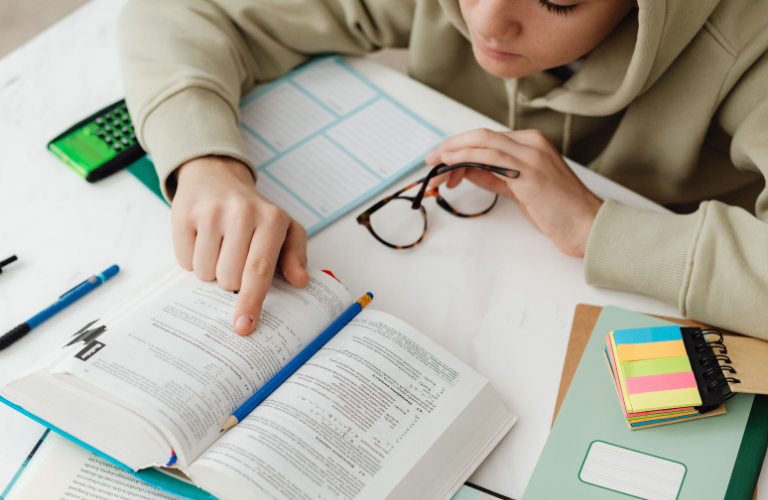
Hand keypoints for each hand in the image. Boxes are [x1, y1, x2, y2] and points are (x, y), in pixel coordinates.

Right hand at [171, 156, 308, 334]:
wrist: (217, 176)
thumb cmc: (255, 212)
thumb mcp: (285, 228)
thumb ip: (296, 256)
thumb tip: (301, 281)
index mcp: (271, 219)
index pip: (259, 270)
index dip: (251, 301)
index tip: (244, 325)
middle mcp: (241, 213)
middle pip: (229, 278)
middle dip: (231, 280)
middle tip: (235, 258)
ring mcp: (210, 213)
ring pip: (205, 273)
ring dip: (211, 270)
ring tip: (220, 246)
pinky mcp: (184, 215)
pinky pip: (184, 261)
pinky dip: (192, 259)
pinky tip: (202, 240)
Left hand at [425, 129, 602, 256]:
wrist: (587, 225)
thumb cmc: (557, 210)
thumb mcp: (519, 188)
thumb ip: (494, 176)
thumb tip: (466, 170)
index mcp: (532, 143)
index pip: (487, 138)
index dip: (459, 147)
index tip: (441, 160)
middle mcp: (532, 143)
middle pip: (481, 136)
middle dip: (450, 146)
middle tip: (430, 160)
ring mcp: (532, 155)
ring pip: (483, 142)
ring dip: (453, 153)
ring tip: (435, 167)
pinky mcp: (530, 173)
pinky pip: (491, 157)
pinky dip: (466, 157)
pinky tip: (451, 164)